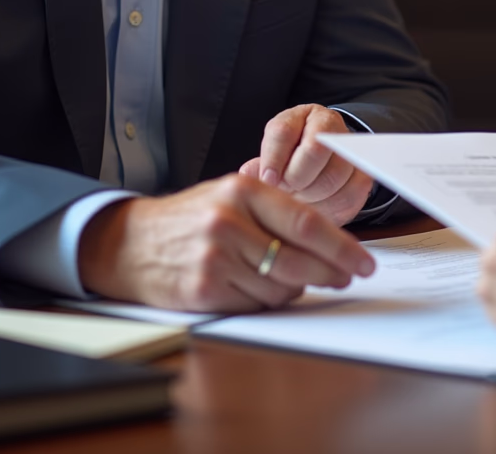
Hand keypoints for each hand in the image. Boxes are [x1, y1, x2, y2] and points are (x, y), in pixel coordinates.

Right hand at [77, 173, 375, 310]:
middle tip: (348, 278)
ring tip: (282, 278)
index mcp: (243, 191)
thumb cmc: (191, 219)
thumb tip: (327, 243)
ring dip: (292, 289)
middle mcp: (229, 221)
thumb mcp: (230, 197)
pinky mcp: (204, 289)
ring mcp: (215, 257)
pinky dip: (264, 302)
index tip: (364, 262)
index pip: (306, 223)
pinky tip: (253, 289)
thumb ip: (274, 212)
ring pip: (280, 286)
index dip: (341, 247)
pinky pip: (254, 304)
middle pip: (299, 258)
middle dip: (331, 272)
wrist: (130, 242)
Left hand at [238, 104, 374, 226]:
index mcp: (301, 116)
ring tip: (299, 201)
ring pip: (333, 176)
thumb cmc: (289, 161)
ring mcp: (350, 149)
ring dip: (311, 197)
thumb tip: (250, 177)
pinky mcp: (362, 175)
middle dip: (294, 180)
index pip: (284, 131)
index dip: (273, 159)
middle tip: (286, 192)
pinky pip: (348, 196)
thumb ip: (260, 166)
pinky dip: (329, 209)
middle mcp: (329, 126)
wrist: (321, 167)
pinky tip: (316, 209)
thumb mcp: (271, 156)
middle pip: (315, 151)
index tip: (267, 180)